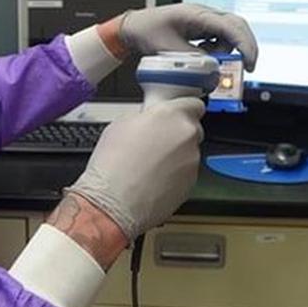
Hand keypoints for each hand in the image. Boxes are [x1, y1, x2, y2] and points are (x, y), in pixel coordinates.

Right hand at [64, 97, 205, 242]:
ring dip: (174, 156)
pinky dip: (173, 174)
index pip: (194, 104)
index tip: (174, 114)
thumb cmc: (113, 165)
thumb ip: (146, 117)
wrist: (114, 202)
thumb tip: (149, 120)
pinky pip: (185, 172)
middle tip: (154, 141)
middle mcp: (187, 136)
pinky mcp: (192, 184)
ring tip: (148, 165)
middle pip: (192, 129)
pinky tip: (152, 179)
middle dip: (176, 133)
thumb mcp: (121, 124)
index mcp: (172, 115)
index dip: (182, 109)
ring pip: (188, 152)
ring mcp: (192, 161)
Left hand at [99, 3, 258, 70]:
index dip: (244, 44)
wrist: (133, 27)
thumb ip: (193, 59)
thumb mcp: (169, 49)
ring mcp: (203, 21)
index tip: (248, 62)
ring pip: (229, 34)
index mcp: (197, 14)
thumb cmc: (146, 30)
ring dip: (227, 50)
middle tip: (245, 67)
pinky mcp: (201, 29)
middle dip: (245, 47)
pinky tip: (204, 57)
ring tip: (209, 61)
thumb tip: (213, 68)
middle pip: (237, 26)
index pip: (230, 26)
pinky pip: (218, 39)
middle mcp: (204, 15)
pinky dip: (218, 51)